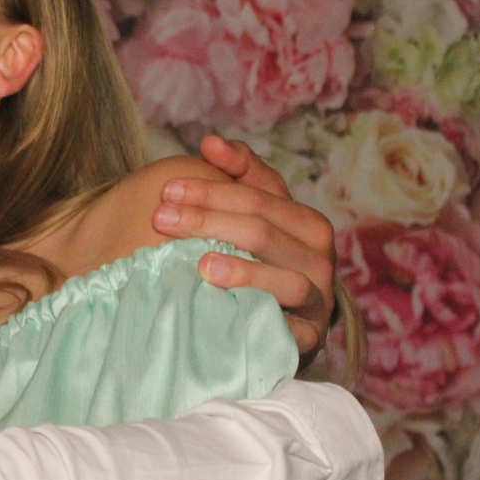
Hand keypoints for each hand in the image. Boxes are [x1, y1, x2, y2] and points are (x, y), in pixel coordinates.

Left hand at [152, 135, 335, 361]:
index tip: (168, 189)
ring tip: (201, 264)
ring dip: (242, 270)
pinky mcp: (308, 339)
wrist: (264, 328)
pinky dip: (260, 313)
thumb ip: (236, 174)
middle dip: (210, 219)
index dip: (213, 189)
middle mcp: (318, 258)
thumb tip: (211, 141)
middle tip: (161, 218)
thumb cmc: (251, 262)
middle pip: (264, 231)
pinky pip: (290, 327)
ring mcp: (317, 300)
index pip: (259, 195)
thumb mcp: (245, 215)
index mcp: (306, 223)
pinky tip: (225, 305)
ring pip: (285, 279)